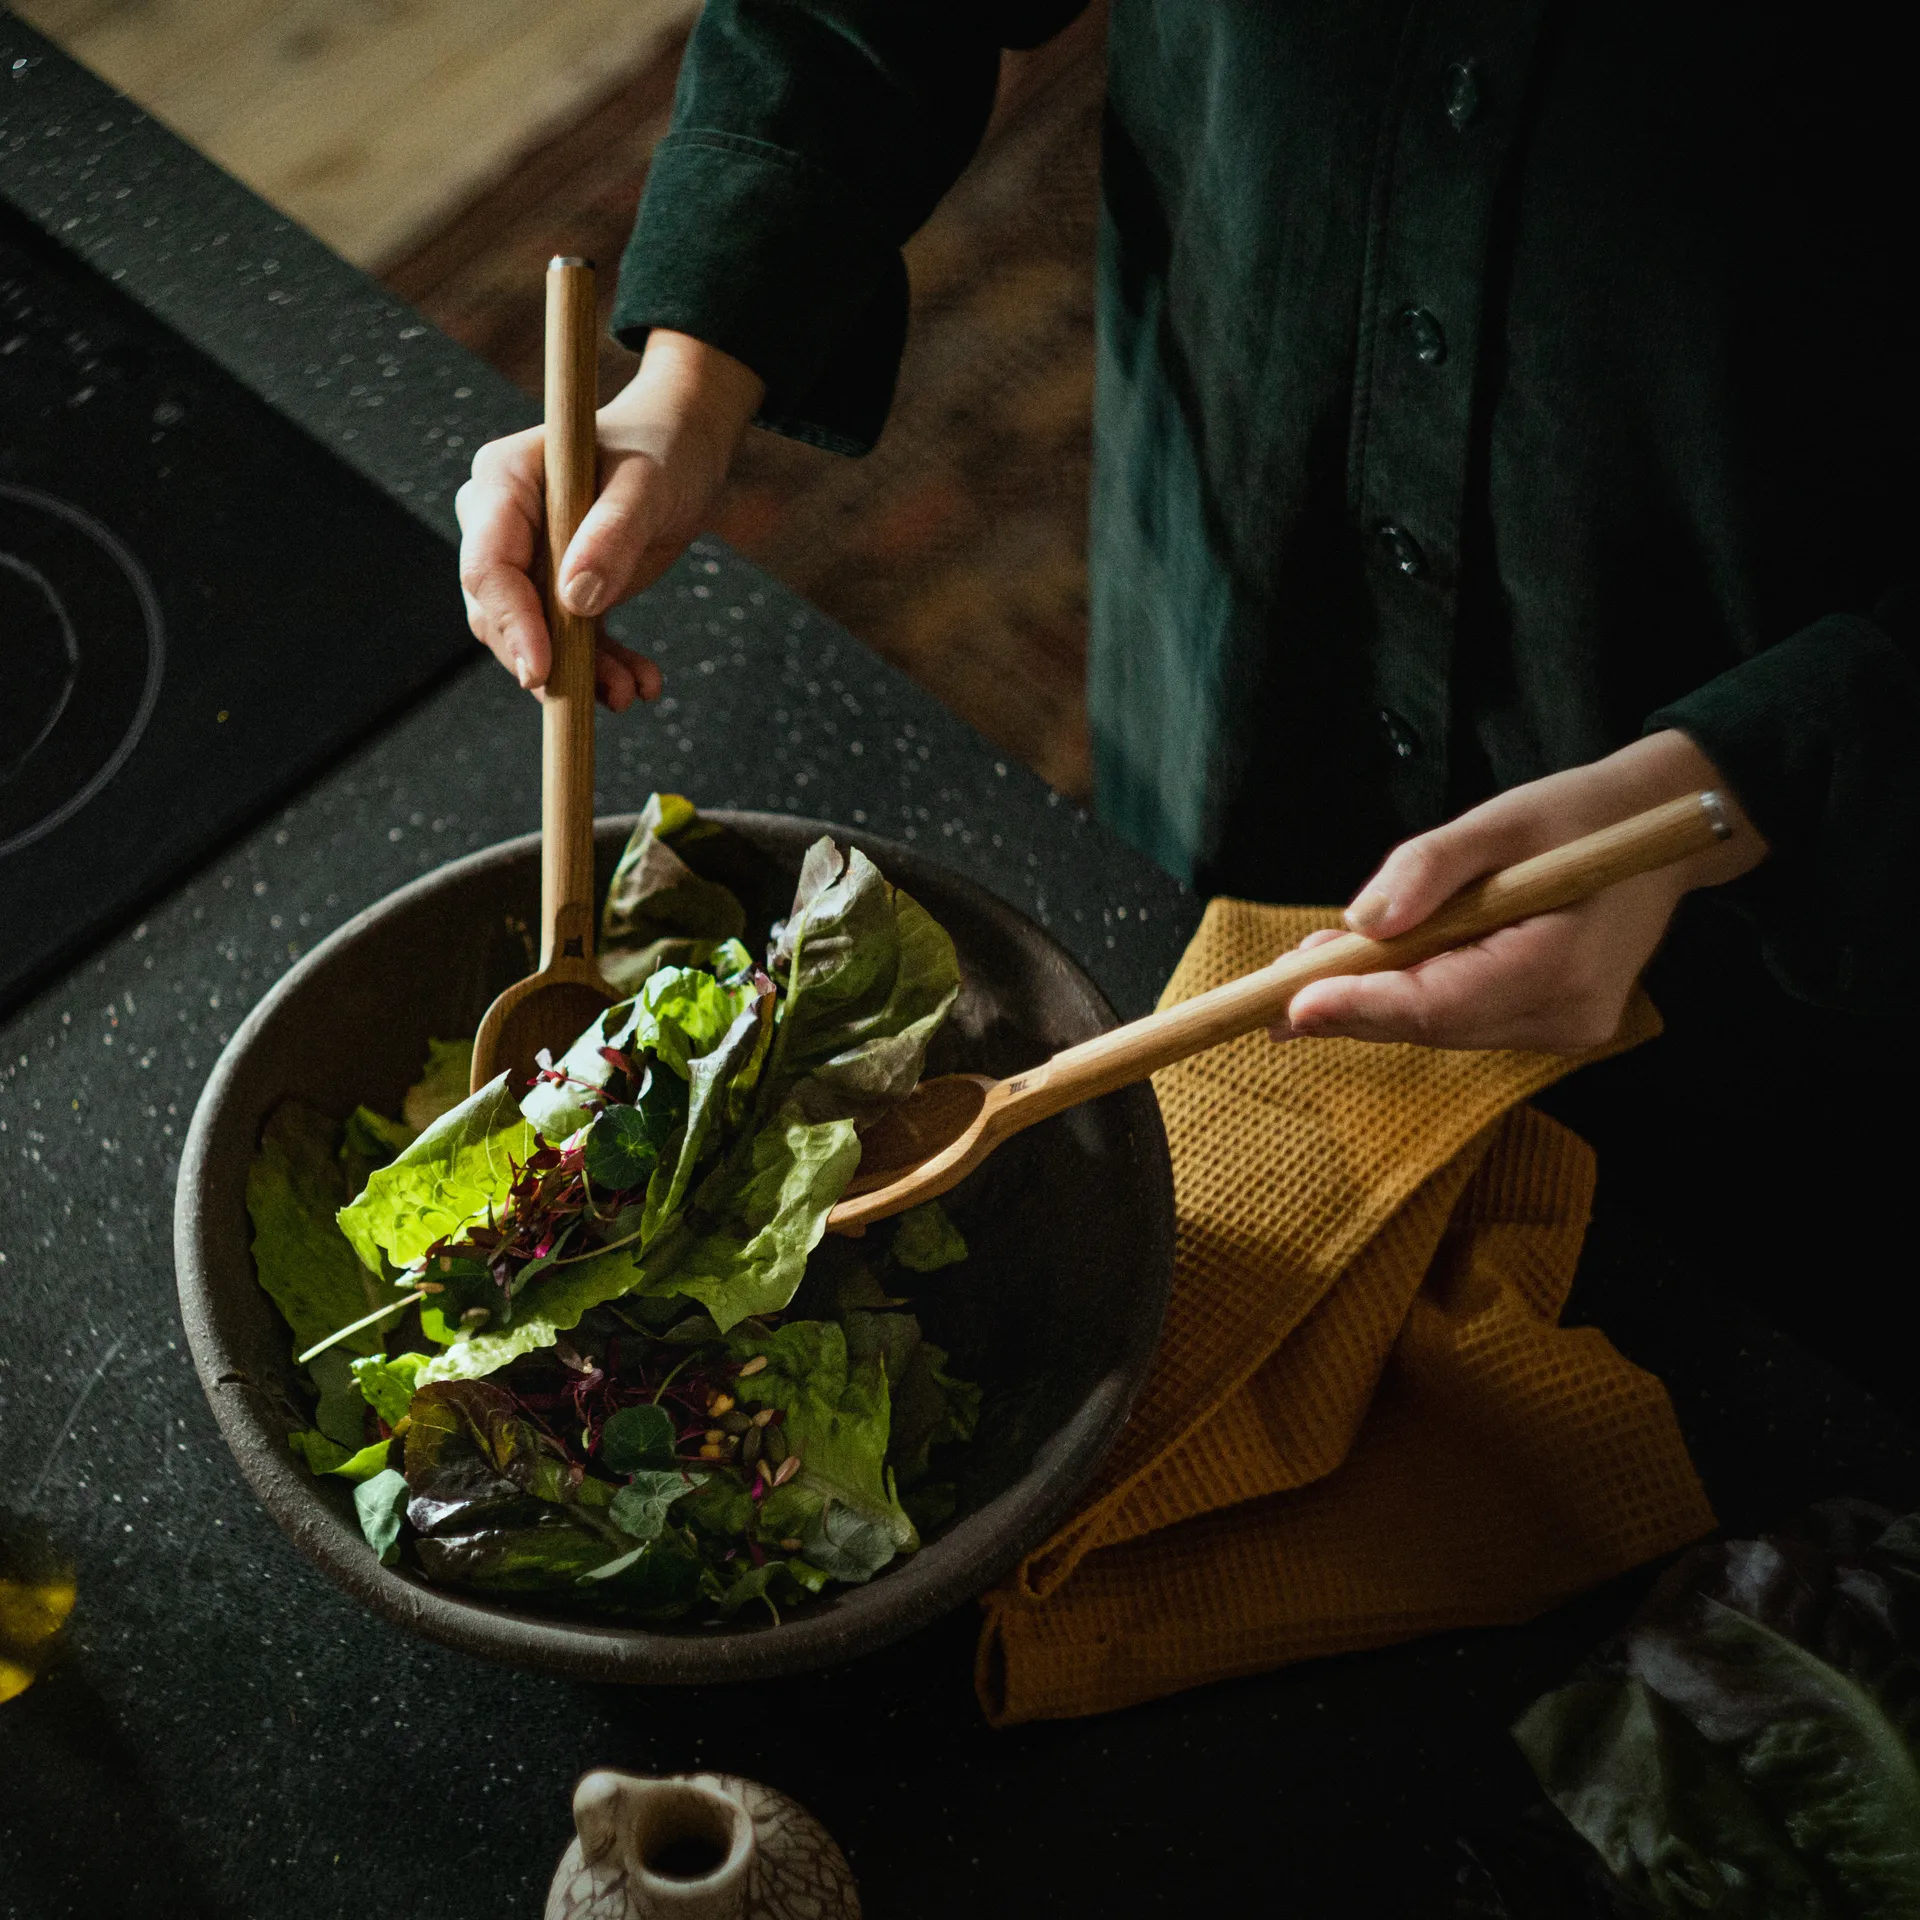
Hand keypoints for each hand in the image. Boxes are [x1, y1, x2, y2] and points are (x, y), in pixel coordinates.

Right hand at [455, 329, 765, 710]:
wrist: (683, 454)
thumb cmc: (663, 452)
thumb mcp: (647, 487)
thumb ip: (612, 534)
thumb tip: (575, 598)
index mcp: (504, 480)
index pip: (487, 564)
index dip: (511, 622)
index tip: (542, 670)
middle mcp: (499, 521)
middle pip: (499, 611)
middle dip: (550, 660)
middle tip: (604, 693)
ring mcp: (525, 557)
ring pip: (533, 637)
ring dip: (582, 673)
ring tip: (632, 691)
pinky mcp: (555, 588)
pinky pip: (567, 640)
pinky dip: (602, 667)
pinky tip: (640, 682)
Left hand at [1273, 731, 1767, 1051]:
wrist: (1662, 832)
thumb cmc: (1584, 816)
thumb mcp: (1502, 819)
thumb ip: (1429, 869)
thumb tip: (1362, 924)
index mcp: (1563, 965)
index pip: (1441, 1004)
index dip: (1361, 1006)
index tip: (1292, 1004)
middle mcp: (1567, 1015)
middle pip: (1432, 1025)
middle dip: (1351, 1004)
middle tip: (1273, 989)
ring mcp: (1564, 1029)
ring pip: (1441, 1027)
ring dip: (1374, 1000)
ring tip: (1314, 966)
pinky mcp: (1552, 1025)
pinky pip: (1463, 1018)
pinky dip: (1413, 996)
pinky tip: (1374, 968)